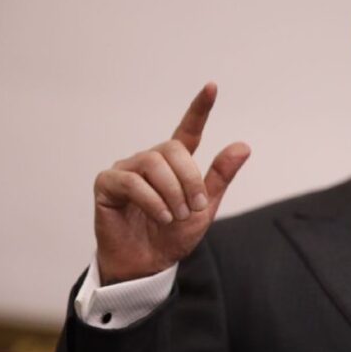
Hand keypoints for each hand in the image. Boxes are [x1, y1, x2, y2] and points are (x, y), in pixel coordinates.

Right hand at [93, 83, 249, 284]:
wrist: (148, 265)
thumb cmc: (174, 234)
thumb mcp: (204, 207)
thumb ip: (220, 176)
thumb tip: (243, 146)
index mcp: (175, 164)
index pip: (188, 129)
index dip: (199, 108)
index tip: (212, 86)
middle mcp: (150, 161)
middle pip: (172, 149)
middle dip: (189, 179)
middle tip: (194, 207)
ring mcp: (126, 170)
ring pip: (152, 163)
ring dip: (171, 192)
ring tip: (176, 216)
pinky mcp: (107, 184)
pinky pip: (132, 181)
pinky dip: (152, 200)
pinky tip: (162, 216)